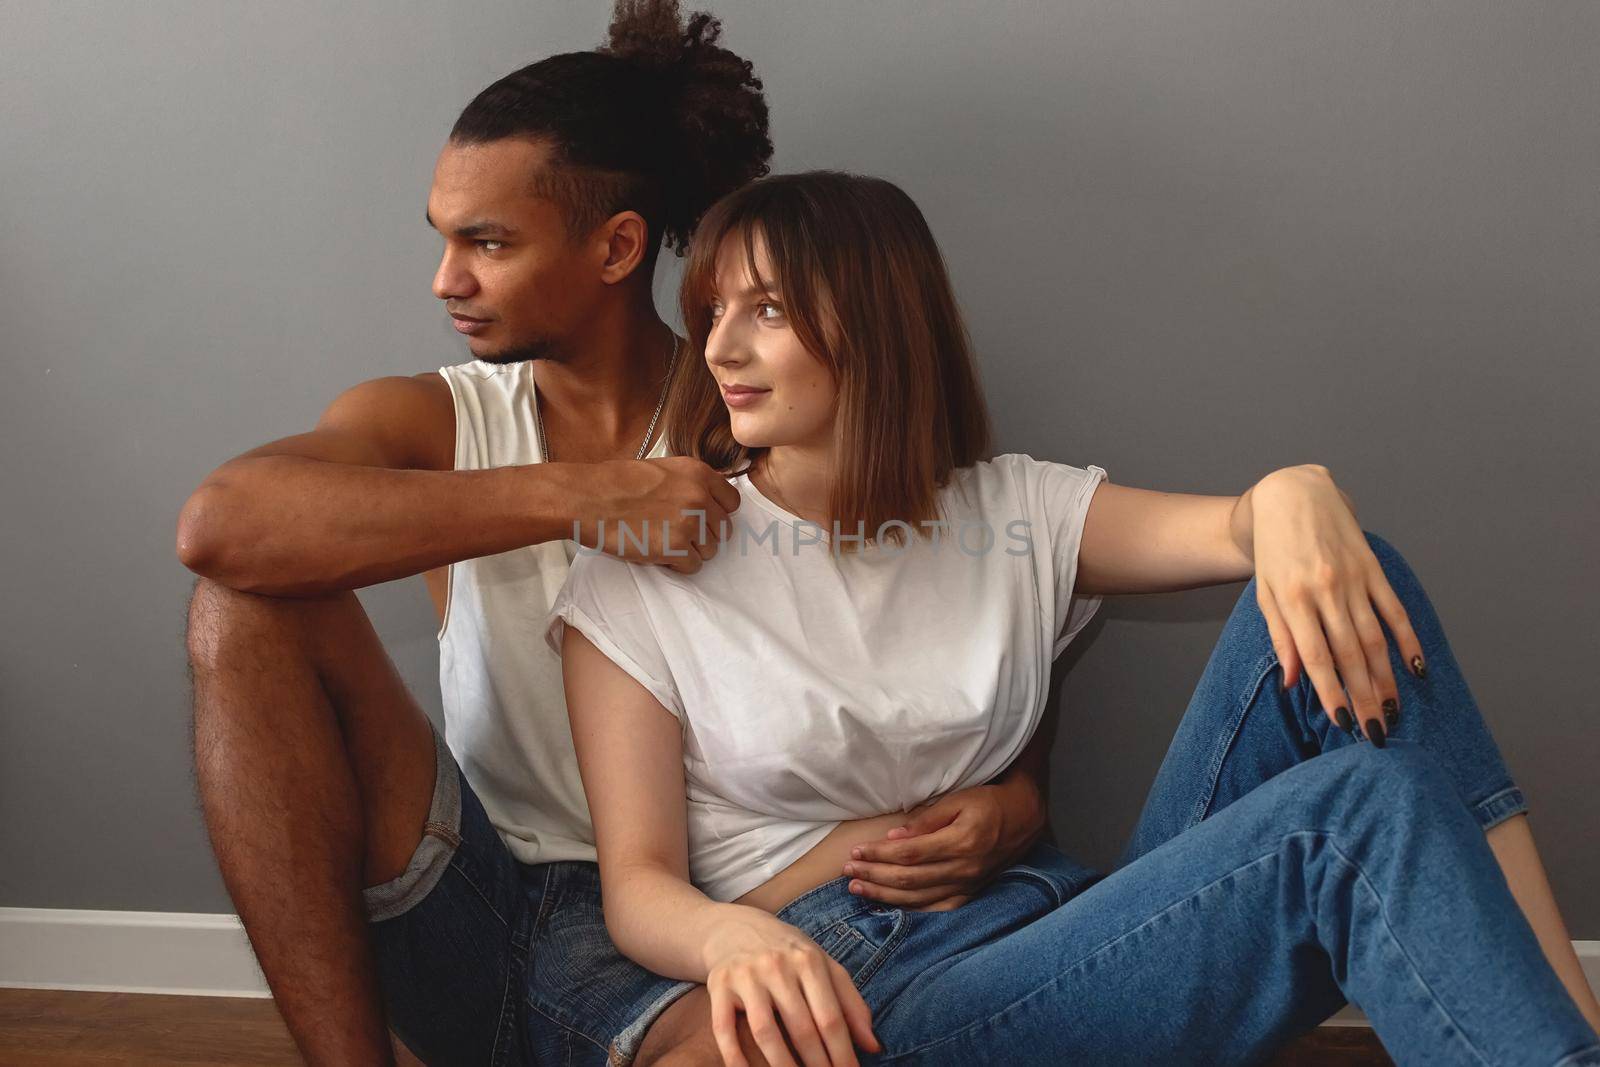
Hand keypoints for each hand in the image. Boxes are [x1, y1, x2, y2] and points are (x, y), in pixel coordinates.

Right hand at [574, 457, 741, 573]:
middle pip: (723, 530)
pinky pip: (693, 566)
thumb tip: (708, 501)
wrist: (589, 498)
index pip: (732, 502)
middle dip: (704, 536)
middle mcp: (699, 497)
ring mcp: (689, 523)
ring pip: (711, 550)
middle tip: (679, 535)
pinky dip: (678, 565)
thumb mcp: (663, 469)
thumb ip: (690, 483)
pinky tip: (659, 553)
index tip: (703, 519)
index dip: (718, 514)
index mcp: (698, 473)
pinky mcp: (674, 548)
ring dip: (691, 551)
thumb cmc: (617, 482)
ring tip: (665, 543)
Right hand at [702, 907, 881, 1066]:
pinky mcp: (718, 985)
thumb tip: (873, 1045)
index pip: (830, 1017)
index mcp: (808, 961)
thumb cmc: (788, 953)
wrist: (735, 927)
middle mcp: (777, 966)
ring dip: (782, 1066)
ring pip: (766, 1031)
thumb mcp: (823, 965)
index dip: (842, 1053)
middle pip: (801, 1028)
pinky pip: (724, 1029)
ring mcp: (745, 975)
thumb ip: (851, 1003)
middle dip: (818, 1065)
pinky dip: (734, 1058)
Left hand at [842, 779, 1044, 910]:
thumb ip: (926, 820)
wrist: (1023, 819)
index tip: (856, 851)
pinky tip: (887, 905)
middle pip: (909, 878)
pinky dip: (909, 908)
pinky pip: (935, 908)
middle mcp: (964, 868)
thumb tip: (894, 837)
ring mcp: (967, 885)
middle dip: (874, 875)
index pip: (910, 853)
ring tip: (857, 888)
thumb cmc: (987, 803)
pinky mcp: (968, 894)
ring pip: (918, 897)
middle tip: (848, 871)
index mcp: (961, 841)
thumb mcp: (958, 800)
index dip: (880, 854)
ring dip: (884, 895)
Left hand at [1250, 466, 1426, 745]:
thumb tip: (1292, 683)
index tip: (1344, 724)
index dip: (1330, 692)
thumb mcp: (1265, 592)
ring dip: (1386, 678)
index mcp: (1293, 597)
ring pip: (1375, 637)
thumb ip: (1281, 637)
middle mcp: (1326, 588)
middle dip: (1363, 696)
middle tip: (1377, 733)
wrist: (1292, 493)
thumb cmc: (1273, 550)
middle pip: (1350, 653)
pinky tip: (1417, 668)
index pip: (1315, 656)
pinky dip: (1408, 639)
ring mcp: (1354, 577)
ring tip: (1393, 710)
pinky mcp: (1374, 567)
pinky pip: (1395, 609)